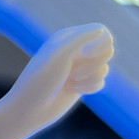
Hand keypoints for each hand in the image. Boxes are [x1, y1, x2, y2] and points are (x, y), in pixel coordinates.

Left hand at [0, 24, 113, 138]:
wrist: (30, 108)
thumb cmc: (41, 79)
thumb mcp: (60, 54)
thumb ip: (81, 39)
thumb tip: (102, 30)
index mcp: (68, 37)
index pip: (100, 30)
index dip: (100, 43)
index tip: (87, 54)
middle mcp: (75, 50)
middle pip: (107, 49)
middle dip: (96, 63)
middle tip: (74, 72)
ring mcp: (79, 68)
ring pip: (104, 68)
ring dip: (90, 77)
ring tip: (71, 82)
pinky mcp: (82, 84)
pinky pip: (100, 82)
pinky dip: (90, 87)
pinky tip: (75, 90)